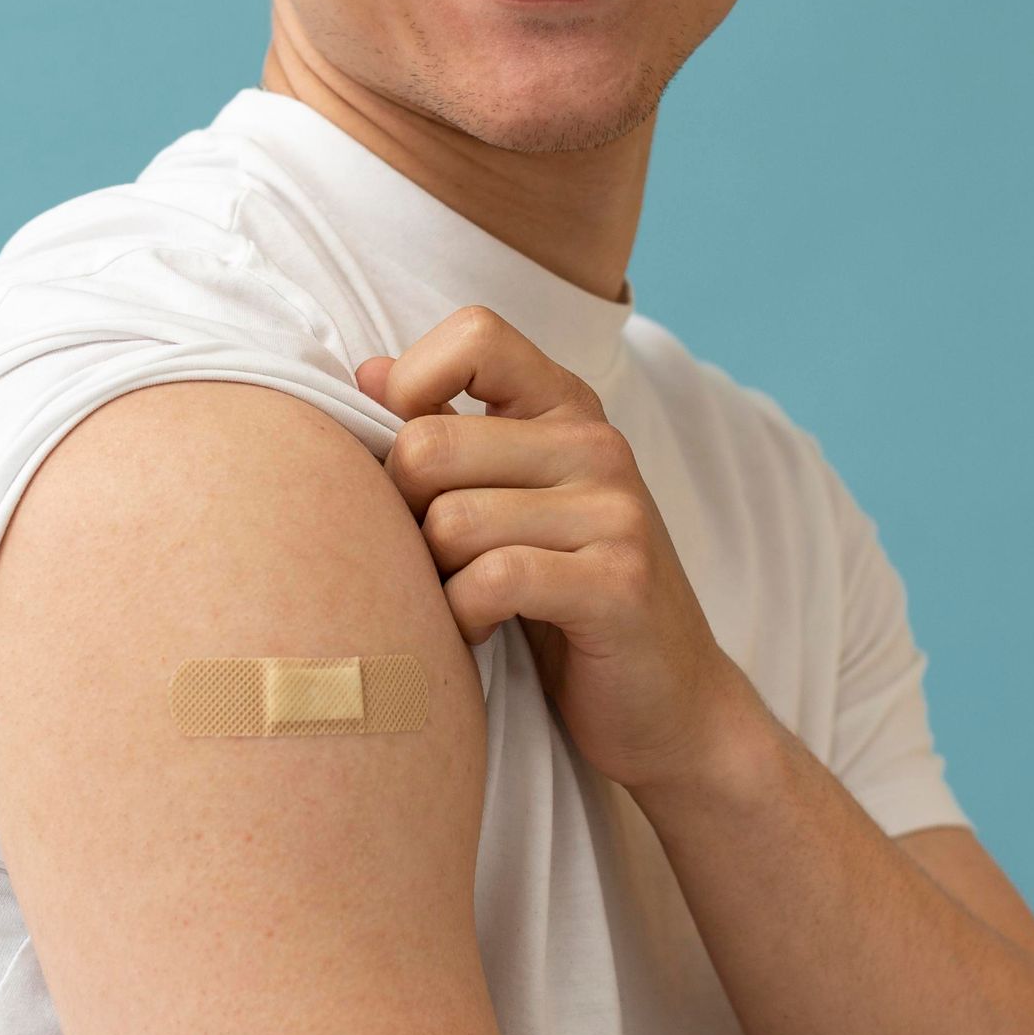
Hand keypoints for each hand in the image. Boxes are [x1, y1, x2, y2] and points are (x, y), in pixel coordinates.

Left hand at [355, 304, 749, 796]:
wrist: (670, 701)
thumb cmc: (564, 596)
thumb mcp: (508, 500)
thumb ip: (445, 431)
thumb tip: (364, 371)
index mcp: (566, 407)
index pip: (476, 333)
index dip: (412, 384)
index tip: (409, 459)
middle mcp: (596, 444)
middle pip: (427, 443)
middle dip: (402, 514)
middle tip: (431, 559)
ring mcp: (615, 511)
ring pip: (450, 522)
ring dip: (433, 579)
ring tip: (462, 600)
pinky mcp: (618, 584)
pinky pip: (492, 580)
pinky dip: (463, 618)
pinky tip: (480, 630)